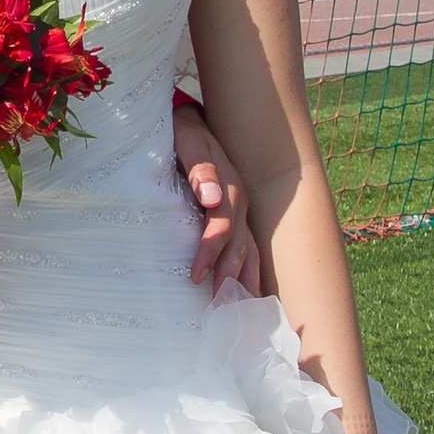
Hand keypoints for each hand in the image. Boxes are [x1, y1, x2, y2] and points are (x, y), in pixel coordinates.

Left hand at [171, 102, 260, 293]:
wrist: (191, 121)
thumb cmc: (183, 134)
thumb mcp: (187, 143)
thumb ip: (198, 170)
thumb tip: (210, 198)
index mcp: (227, 187)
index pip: (221, 227)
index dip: (210, 252)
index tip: (195, 276)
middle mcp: (239, 202)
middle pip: (239, 245)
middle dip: (229, 277)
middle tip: (218, 308)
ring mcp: (242, 211)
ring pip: (250, 251)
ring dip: (244, 280)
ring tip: (240, 311)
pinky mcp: (238, 217)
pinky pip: (250, 249)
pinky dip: (251, 273)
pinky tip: (249, 295)